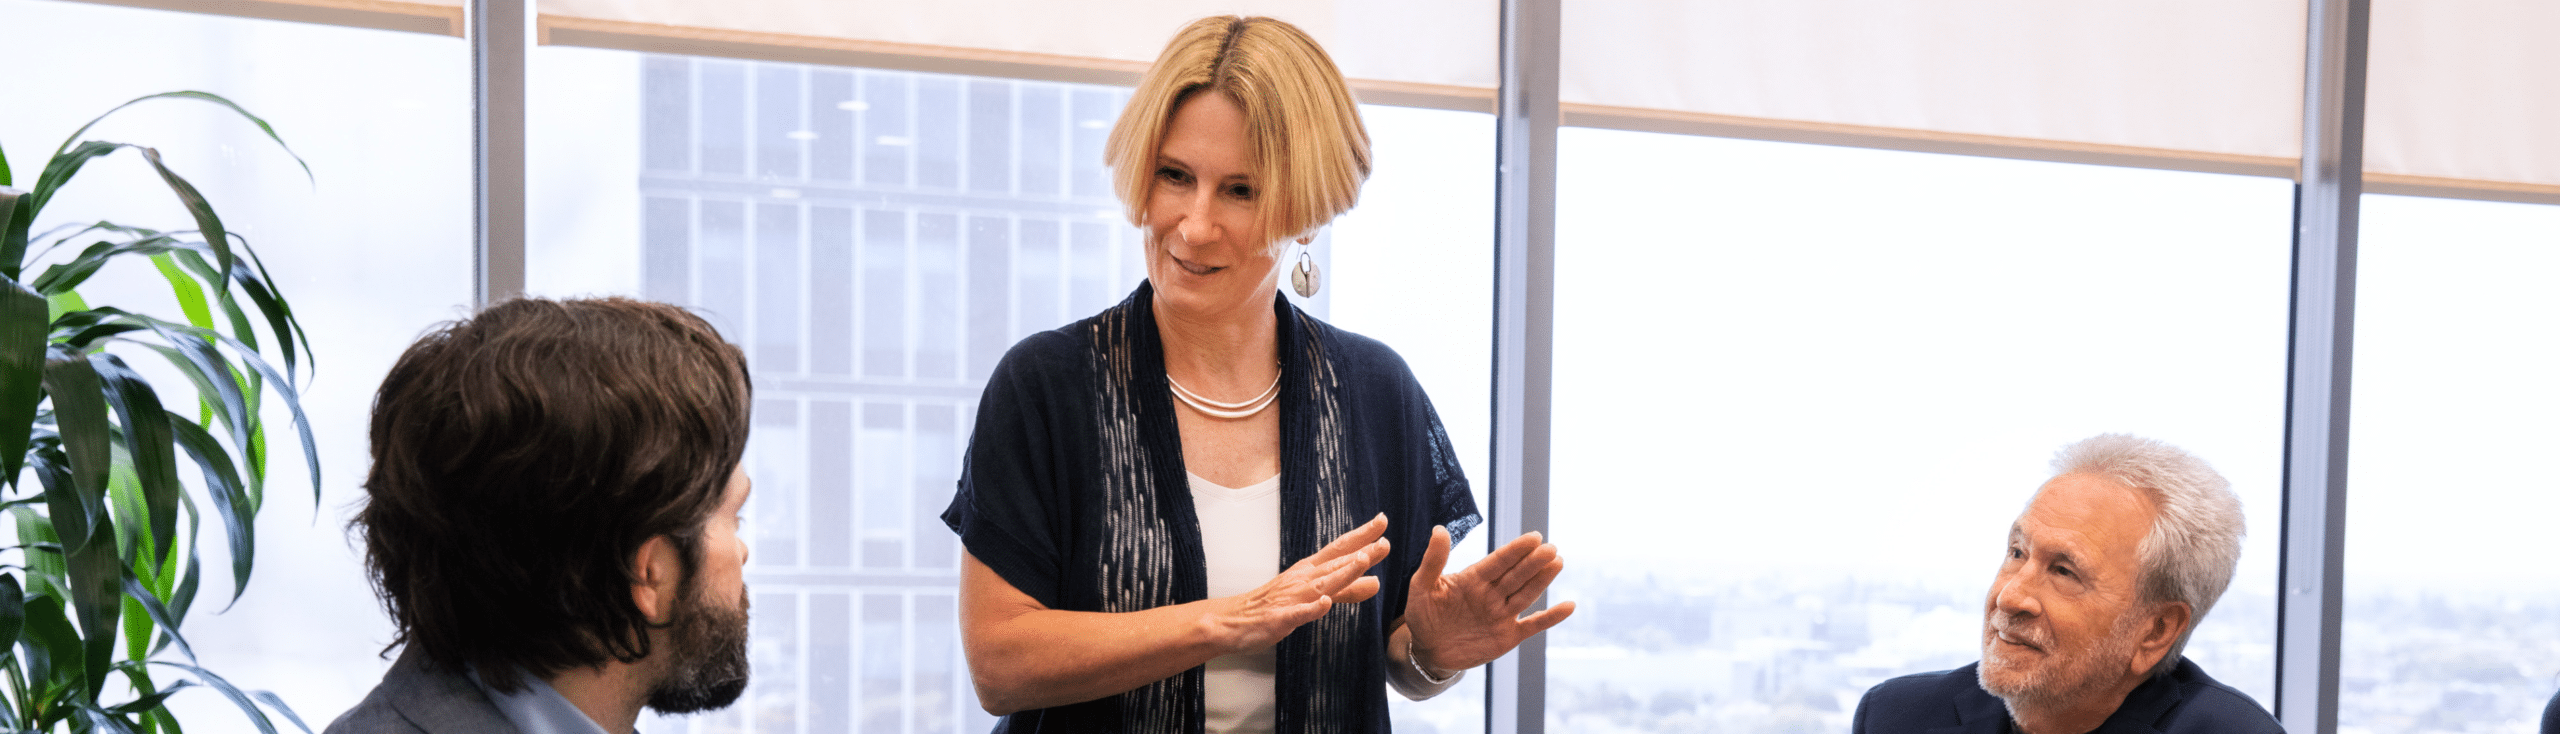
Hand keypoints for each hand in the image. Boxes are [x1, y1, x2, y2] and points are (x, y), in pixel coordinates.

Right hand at [1202, 514, 1390, 653]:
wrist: (1234, 619)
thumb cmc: (1275, 604)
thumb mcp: (1316, 595)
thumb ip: (1347, 590)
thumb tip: (1376, 582)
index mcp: (1310, 570)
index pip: (1340, 549)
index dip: (1362, 536)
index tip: (1383, 521)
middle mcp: (1303, 579)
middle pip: (1336, 563)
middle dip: (1361, 552)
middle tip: (1385, 543)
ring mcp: (1292, 598)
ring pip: (1321, 585)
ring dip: (1342, 573)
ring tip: (1362, 561)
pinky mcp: (1280, 618)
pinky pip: (1297, 613)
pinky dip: (1311, 609)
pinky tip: (1324, 604)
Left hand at [1402, 527, 1574, 673]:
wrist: (1426, 649)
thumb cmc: (1423, 614)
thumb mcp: (1422, 586)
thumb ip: (1433, 560)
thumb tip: (1439, 529)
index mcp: (1474, 578)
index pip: (1499, 561)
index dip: (1516, 550)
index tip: (1534, 537)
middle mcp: (1492, 593)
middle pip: (1517, 575)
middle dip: (1534, 562)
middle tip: (1551, 547)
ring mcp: (1501, 614)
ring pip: (1526, 594)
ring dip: (1543, 580)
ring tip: (1558, 562)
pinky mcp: (1508, 636)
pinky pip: (1533, 625)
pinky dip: (1551, 617)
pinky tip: (1569, 606)